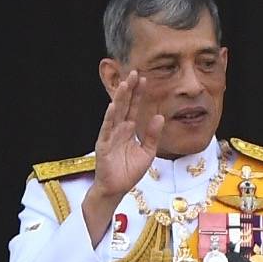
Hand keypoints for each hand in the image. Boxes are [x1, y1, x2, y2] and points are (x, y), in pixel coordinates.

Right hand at [81, 71, 163, 242]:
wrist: (116, 189)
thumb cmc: (129, 171)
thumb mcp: (147, 152)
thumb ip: (153, 135)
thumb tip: (160, 116)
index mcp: (128, 130)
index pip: (134, 107)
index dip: (138, 94)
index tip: (144, 78)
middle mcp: (118, 129)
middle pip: (124, 105)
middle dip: (129, 89)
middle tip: (134, 72)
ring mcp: (109, 135)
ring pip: (115, 113)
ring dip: (119, 99)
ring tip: (124, 84)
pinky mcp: (103, 145)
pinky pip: (106, 130)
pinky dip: (109, 119)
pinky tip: (112, 107)